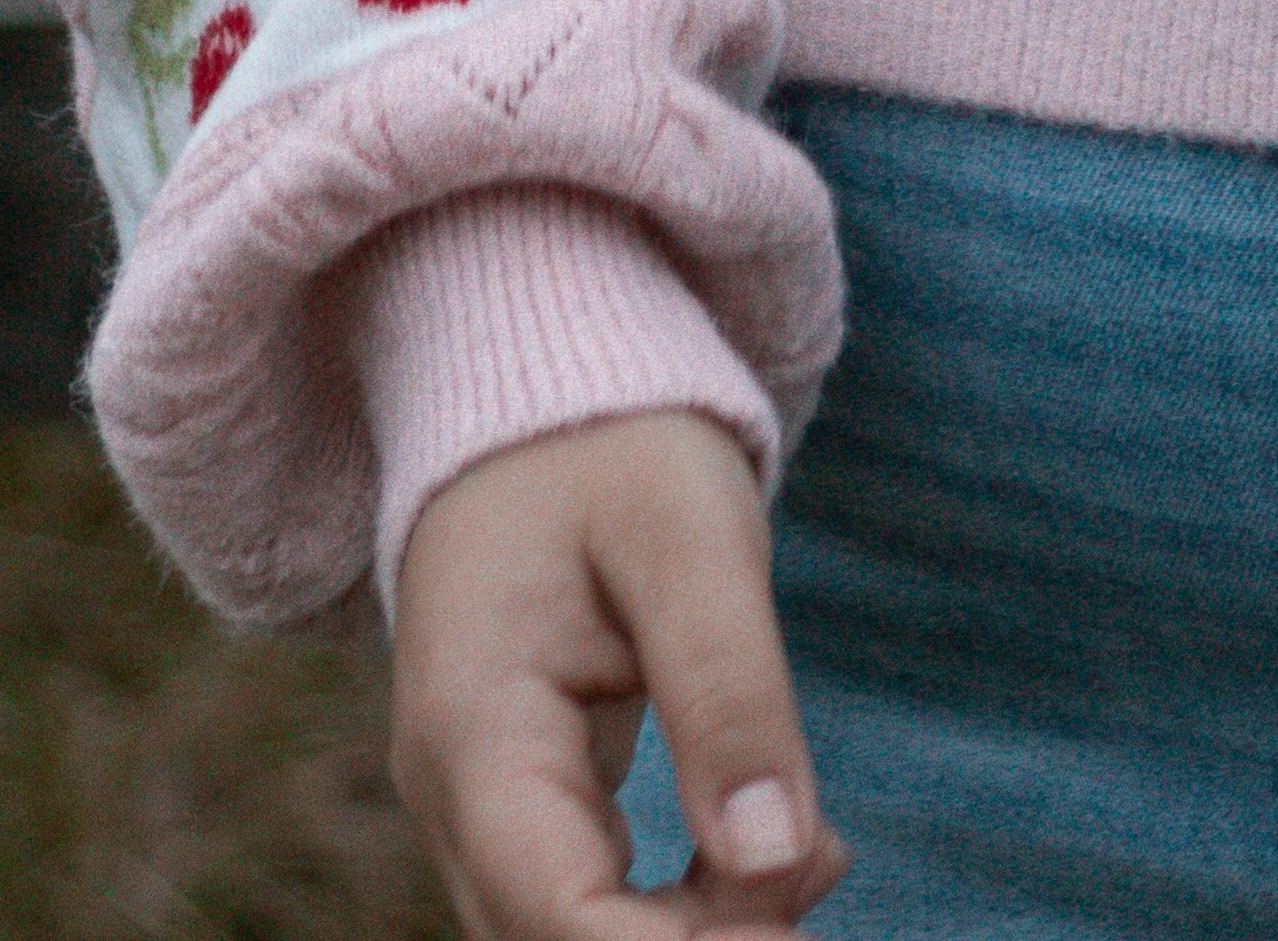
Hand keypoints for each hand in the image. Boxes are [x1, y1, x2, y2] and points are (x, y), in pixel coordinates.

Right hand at [392, 407, 845, 940]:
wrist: (537, 391)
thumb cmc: (610, 443)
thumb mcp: (686, 534)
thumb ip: (728, 688)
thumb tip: (778, 860)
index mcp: (474, 727)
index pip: (559, 917)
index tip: (799, 915)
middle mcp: (453, 794)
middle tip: (823, 861)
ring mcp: (476, 807)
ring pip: (576, 939)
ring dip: (701, 933)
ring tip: (815, 849)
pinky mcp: (520, 806)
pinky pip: (591, 905)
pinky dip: (686, 906)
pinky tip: (772, 848)